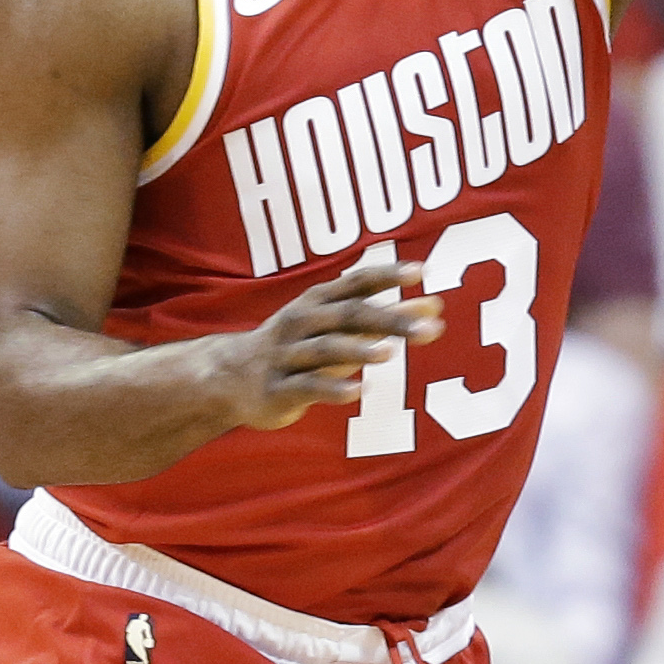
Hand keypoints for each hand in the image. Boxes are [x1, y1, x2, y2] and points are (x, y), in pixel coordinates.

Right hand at [220, 260, 441, 430]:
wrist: (227, 377)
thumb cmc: (299, 345)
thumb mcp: (339, 327)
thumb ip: (386, 315)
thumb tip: (435, 304)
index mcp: (319, 301)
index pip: (357, 281)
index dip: (388, 274)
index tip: (422, 271)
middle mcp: (302, 322)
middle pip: (350, 315)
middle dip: (390, 319)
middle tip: (430, 327)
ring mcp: (287, 355)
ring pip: (326, 349)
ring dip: (358, 350)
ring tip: (390, 353)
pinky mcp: (277, 389)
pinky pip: (306, 387)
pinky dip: (332, 389)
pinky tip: (358, 392)